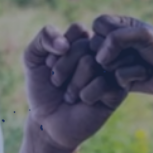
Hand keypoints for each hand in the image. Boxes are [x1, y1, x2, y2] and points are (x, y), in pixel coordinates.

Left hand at [22, 23, 132, 152]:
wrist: (47, 123)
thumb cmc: (43, 89)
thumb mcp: (33, 57)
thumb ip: (44, 37)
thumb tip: (65, 43)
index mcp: (85, 41)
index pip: (78, 30)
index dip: (58, 50)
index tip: (51, 64)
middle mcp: (101, 53)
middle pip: (84, 46)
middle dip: (63, 68)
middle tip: (58, 83)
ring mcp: (112, 71)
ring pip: (91, 64)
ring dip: (73, 84)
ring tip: (71, 95)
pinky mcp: (119, 91)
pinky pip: (103, 83)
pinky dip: (86, 95)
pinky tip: (85, 102)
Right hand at [88, 14, 152, 105]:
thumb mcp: (143, 35)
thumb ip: (116, 38)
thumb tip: (99, 59)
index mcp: (121, 26)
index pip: (99, 23)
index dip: (110, 31)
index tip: (131, 35)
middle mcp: (116, 43)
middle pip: (97, 44)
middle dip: (120, 49)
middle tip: (140, 52)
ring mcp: (117, 62)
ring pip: (105, 62)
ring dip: (128, 63)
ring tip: (143, 63)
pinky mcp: (120, 80)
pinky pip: (116, 76)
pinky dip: (134, 75)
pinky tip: (145, 75)